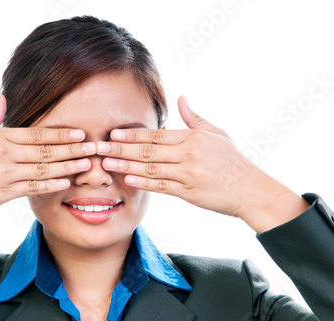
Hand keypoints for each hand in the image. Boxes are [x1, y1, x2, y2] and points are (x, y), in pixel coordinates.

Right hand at [0, 94, 94, 236]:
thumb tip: (3, 98)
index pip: (37, 134)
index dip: (61, 133)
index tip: (80, 132)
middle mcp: (5, 154)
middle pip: (46, 150)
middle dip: (73, 148)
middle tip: (95, 146)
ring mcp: (5, 174)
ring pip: (43, 169)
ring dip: (68, 166)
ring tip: (88, 164)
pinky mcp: (3, 193)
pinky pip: (32, 188)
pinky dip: (50, 185)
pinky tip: (66, 183)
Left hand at [96, 96, 308, 232]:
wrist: (251, 189)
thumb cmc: (233, 161)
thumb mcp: (217, 133)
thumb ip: (194, 117)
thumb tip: (181, 97)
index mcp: (193, 137)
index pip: (156, 135)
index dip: (133, 135)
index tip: (113, 133)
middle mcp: (189, 153)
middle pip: (148, 150)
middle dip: (121, 149)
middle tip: (100, 147)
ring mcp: (188, 173)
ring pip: (151, 168)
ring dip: (126, 166)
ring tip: (106, 164)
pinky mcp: (189, 192)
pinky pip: (162, 186)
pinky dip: (144, 183)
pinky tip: (128, 180)